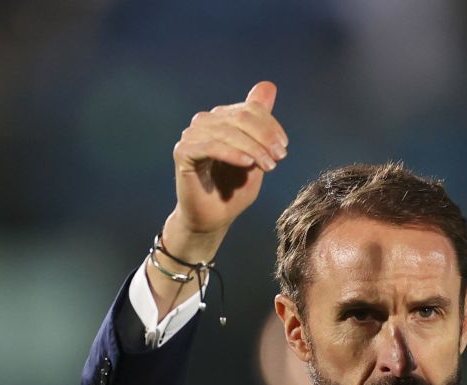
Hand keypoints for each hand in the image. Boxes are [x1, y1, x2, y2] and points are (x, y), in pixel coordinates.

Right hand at [165, 81, 288, 260]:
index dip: (270, 126)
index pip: (250, 109)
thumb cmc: (235, 189)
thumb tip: (268, 85)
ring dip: (253, 148)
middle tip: (279, 158)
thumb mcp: (257, 155)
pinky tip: (247, 164)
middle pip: (240, 117)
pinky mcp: (183, 152)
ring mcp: (192, 135)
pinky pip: (210, 146)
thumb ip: (261, 124)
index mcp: (223, 119)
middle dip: (264, 137)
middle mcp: (205, 122)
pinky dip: (231, 153)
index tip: (284, 148)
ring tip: (268, 166)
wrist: (214, 218)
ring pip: (227, 131)